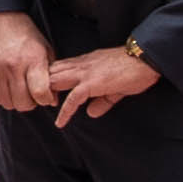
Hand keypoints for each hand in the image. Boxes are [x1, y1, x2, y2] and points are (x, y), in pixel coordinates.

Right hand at [0, 13, 57, 115]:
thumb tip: (53, 101)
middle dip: (30, 103)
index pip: (41, 93)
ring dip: (15, 101)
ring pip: (8, 103)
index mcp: (33, 59)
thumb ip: (51, 75)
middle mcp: (13, 66)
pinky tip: (6, 87)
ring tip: (19, 89)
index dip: (46, 99)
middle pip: (23, 103)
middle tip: (31, 94)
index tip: (46, 95)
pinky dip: (1, 97)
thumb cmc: (26, 36)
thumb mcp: (44, 50)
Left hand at [45, 42, 162, 124]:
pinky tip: (60, 123)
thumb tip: (91, 112)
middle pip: (51, 72)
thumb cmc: (134, 69)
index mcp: (85, 62)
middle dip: (39, 84)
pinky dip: (65, 111)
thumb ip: (102, 100)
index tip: (41, 91)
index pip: (58, 67)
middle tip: (35, 100)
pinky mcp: (93, 83)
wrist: (146, 59)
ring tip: (41, 108)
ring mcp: (85, 73)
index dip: (47, 78)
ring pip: (56, 81)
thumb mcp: (115, 87)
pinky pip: (73, 98)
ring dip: (47, 95)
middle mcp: (81, 65)